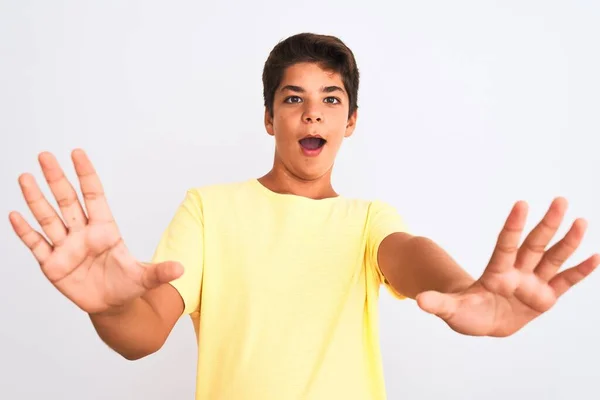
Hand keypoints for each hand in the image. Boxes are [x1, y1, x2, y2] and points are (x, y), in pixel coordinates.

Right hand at [9, 149, 182, 314]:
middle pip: (67, 201)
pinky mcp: (52, 264)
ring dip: (36, 199)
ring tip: (25, 177)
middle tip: (45, 155)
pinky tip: (14, 214)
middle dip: (56, 178)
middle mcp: (83, 233)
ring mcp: (66, 247)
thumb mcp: (145, 278)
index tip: (77, 153)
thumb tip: (182, 270)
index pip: (94, 195)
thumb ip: (160, 272)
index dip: (86, 174)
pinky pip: (36, 244)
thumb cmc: (127, 284)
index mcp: (105, 229)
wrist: (111, 305)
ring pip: (48, 218)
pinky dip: (25, 231)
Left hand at [415, 197, 598, 336]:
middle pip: (534, 245)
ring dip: (568, 242)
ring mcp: (532, 283)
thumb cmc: (466, 313)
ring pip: (552, 259)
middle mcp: (517, 272)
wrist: (482, 322)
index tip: (521, 204)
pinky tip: (596, 256)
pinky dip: (580, 271)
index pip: (506, 245)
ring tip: (580, 221)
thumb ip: (439, 304)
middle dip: (546, 224)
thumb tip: (420, 301)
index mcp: (495, 272)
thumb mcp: (452, 310)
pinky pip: (565, 282)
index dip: (513, 226)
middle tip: (560, 200)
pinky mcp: (545, 297)